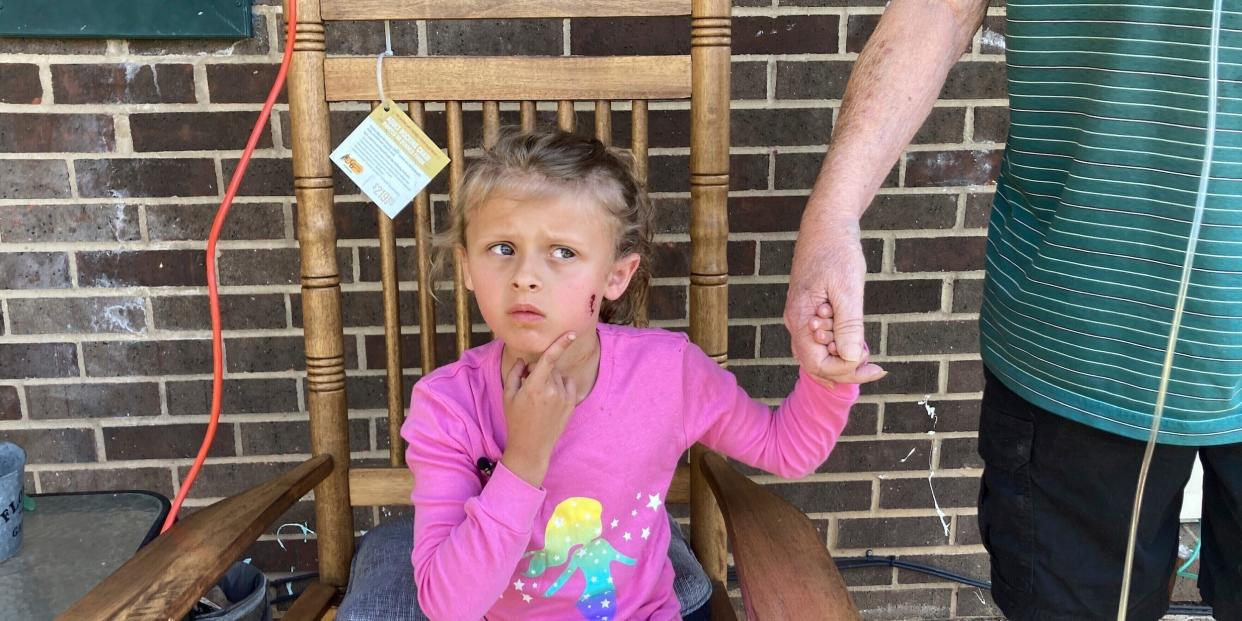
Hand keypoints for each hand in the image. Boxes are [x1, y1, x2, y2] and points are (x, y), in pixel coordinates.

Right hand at [500, 331, 578, 486]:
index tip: (570, 333)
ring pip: (559, 376)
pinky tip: (551, 400)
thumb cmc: (516, 420)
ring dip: (551, 379)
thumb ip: (515, 373)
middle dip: (541, 370)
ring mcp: (564, 398)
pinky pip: (568, 385)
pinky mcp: (571, 404)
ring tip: (540, 397)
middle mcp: (552, 390)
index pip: (549, 359)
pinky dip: (561, 386)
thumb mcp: (508, 396)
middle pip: (550, 367)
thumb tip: (523, 360)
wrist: (531, 446)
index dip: (560, 344)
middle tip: (530, 386)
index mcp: (534, 386)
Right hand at [784, 216, 884, 384]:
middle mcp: (796, 322)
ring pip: (818, 356)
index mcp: (801, 318)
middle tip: (877, 368)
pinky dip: (839, 350)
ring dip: (843, 362)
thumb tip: (850, 358)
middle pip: (816, 364)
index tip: (868, 361)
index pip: (816, 363)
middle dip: (845, 371)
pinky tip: (858, 346)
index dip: (843, 370)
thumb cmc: (837, 251)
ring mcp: (801, 318)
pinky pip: (821, 342)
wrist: (827, 225)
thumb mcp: (847, 287)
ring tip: (870, 359)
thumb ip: (848, 324)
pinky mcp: (810, 312)